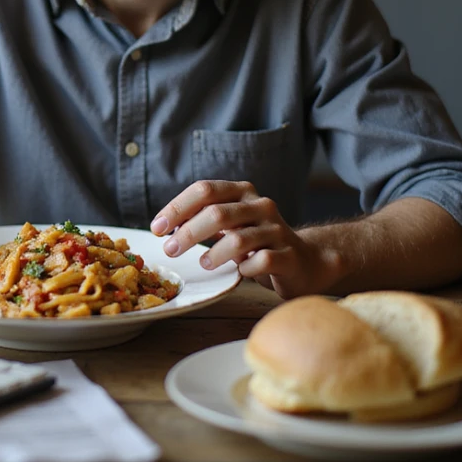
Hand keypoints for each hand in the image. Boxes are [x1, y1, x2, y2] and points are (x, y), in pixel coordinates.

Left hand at [150, 179, 336, 299]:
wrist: (304, 260)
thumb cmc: (256, 242)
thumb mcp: (230, 224)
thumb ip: (203, 218)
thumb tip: (166, 224)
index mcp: (242, 192)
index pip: (205, 190)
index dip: (177, 207)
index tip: (157, 228)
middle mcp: (261, 205)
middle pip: (217, 213)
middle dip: (188, 232)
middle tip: (169, 250)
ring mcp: (277, 230)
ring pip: (239, 238)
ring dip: (214, 253)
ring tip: (203, 263)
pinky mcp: (288, 255)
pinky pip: (261, 261)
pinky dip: (245, 268)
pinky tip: (240, 272)